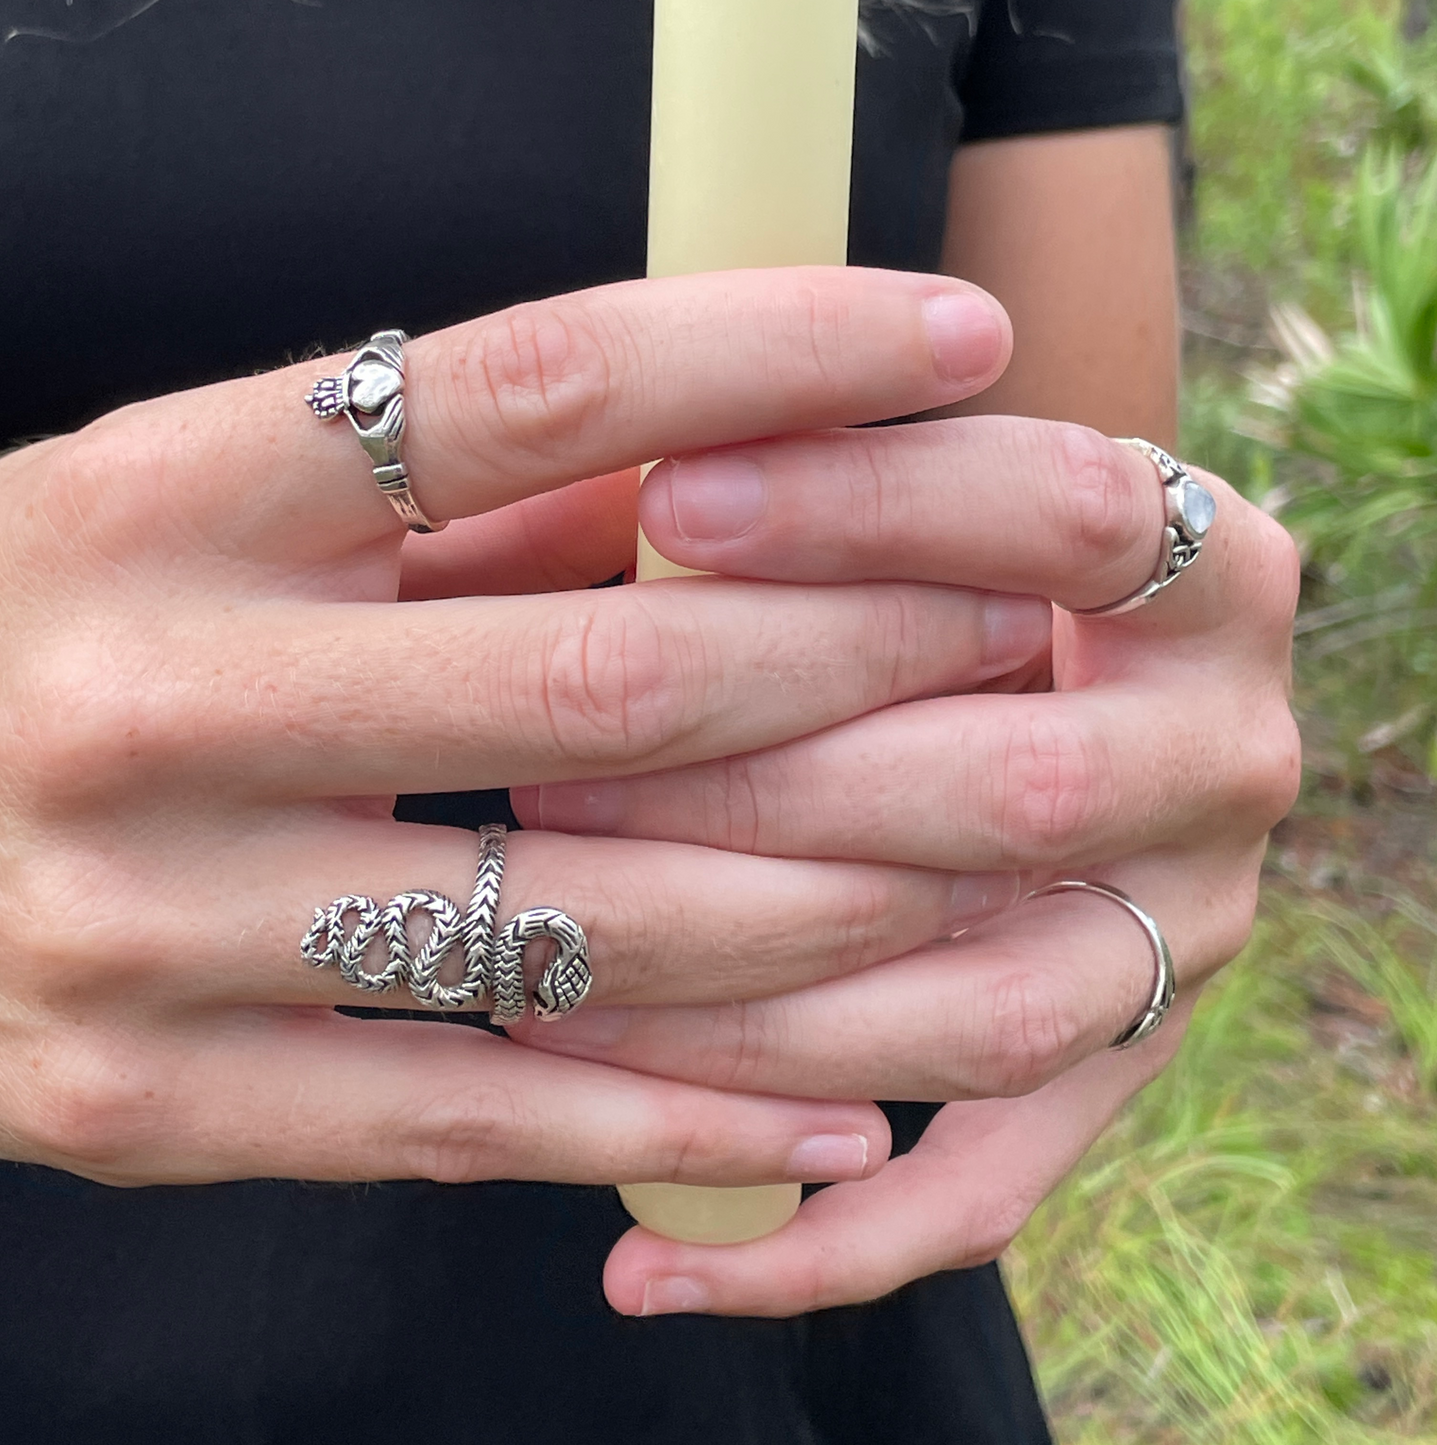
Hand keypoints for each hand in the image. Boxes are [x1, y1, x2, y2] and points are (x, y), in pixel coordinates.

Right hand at [0, 267, 1046, 1187]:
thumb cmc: (52, 632)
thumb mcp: (205, 512)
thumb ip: (450, 509)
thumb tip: (720, 480)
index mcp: (163, 496)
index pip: (532, 387)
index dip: (773, 350)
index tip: (957, 336)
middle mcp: (150, 704)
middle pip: (610, 677)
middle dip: (864, 655)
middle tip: (1021, 631)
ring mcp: (144, 928)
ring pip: (584, 929)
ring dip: (832, 910)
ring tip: (995, 880)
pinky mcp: (156, 1103)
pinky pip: (480, 1116)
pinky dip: (686, 1124)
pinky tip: (849, 1123)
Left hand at [511, 414, 1301, 1314]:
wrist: (1073, 657)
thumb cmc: (952, 554)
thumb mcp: (919, 486)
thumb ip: (795, 468)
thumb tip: (576, 467)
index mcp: (1204, 567)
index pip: (1058, 513)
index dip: (869, 507)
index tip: (674, 498)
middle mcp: (1222, 756)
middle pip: (1009, 791)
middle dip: (757, 794)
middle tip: (551, 781)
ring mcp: (1184, 931)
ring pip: (979, 1012)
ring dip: (747, 1021)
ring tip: (541, 998)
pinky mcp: (1121, 1061)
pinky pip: (987, 1189)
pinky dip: (817, 1245)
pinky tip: (645, 1264)